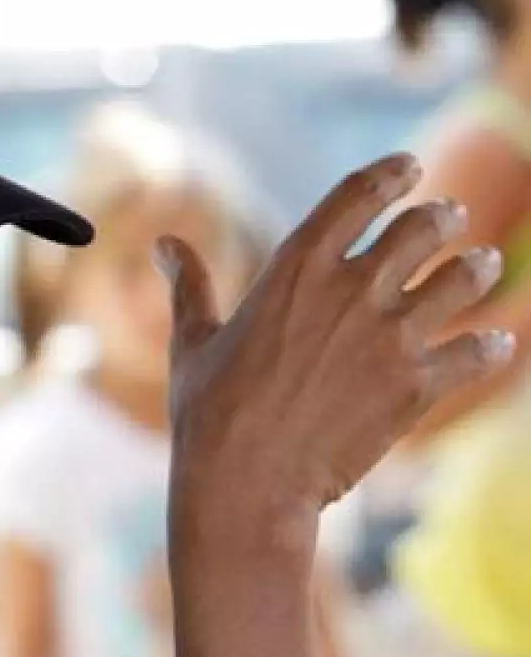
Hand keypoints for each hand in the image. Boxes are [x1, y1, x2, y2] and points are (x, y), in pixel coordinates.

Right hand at [159, 153, 515, 554]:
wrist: (245, 487)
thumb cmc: (208, 416)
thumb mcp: (192, 343)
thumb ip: (189, 287)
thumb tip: (164, 244)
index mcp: (296, 266)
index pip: (362, 192)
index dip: (394, 172)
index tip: (409, 169)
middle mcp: (353, 289)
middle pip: (427, 225)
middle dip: (443, 217)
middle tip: (448, 220)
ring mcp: (392, 337)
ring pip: (466, 275)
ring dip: (478, 265)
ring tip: (480, 264)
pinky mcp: (419, 387)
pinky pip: (480, 349)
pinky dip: (490, 344)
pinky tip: (491, 344)